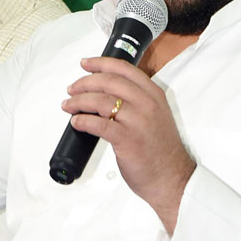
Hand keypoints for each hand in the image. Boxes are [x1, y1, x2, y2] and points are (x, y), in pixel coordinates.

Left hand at [62, 57, 195, 234]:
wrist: (172, 177)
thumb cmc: (160, 148)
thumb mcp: (155, 114)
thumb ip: (136, 100)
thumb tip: (103, 91)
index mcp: (154, 94)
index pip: (124, 69)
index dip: (100, 63)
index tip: (85, 64)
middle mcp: (147, 104)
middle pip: (109, 82)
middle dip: (85, 82)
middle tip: (72, 88)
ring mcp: (138, 121)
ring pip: (101, 101)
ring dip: (79, 101)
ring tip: (68, 105)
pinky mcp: (127, 140)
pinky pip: (98, 124)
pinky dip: (83, 121)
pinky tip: (76, 123)